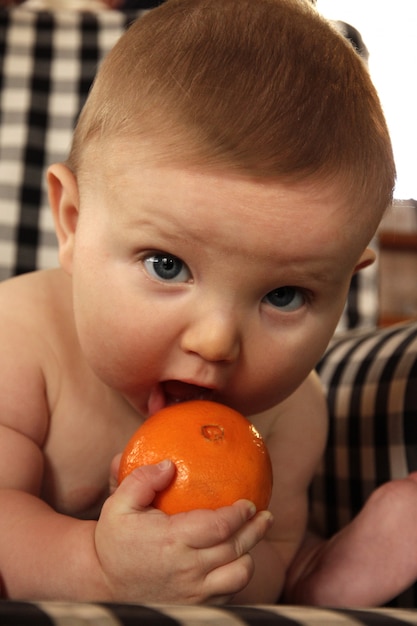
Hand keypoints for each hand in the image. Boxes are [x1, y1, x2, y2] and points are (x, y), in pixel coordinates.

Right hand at [96, 460, 272, 603]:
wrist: (103, 584)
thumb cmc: (115, 540)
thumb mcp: (118, 504)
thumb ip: (142, 479)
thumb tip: (169, 464)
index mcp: (172, 541)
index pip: (219, 526)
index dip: (240, 514)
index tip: (248, 502)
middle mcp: (187, 569)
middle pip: (236, 549)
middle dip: (256, 530)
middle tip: (266, 515)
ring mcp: (193, 592)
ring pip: (239, 575)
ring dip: (249, 555)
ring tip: (254, 537)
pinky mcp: (195, 606)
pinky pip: (228, 593)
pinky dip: (236, 575)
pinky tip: (236, 559)